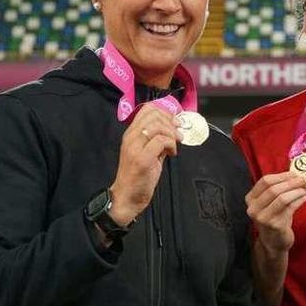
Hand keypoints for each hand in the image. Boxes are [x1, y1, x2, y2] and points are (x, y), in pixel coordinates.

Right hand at [110, 104, 181, 226]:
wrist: (127, 196)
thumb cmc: (138, 176)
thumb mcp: (149, 152)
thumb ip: (158, 140)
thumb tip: (174, 130)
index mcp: (131, 134)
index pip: (146, 110)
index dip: (164, 112)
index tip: (175, 122)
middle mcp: (131, 137)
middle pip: (153, 115)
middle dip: (171, 122)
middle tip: (178, 133)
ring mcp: (135, 147)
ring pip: (157, 126)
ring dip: (172, 134)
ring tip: (176, 144)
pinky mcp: (142, 158)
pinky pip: (161, 141)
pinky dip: (171, 145)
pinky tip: (172, 154)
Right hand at [245, 172, 305, 253]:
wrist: (273, 243)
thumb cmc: (274, 218)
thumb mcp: (270, 203)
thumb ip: (278, 189)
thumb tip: (297, 174)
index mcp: (251, 199)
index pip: (265, 181)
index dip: (282, 175)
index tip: (295, 173)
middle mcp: (254, 208)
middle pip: (274, 189)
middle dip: (291, 182)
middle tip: (304, 179)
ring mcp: (264, 218)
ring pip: (283, 198)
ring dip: (297, 190)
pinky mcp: (276, 225)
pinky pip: (291, 207)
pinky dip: (301, 199)